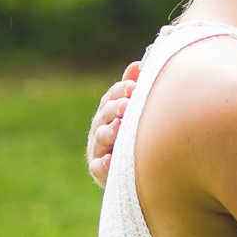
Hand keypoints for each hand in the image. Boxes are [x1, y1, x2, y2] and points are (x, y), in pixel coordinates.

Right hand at [86, 62, 141, 187]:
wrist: (133, 170)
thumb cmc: (133, 135)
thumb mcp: (132, 111)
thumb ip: (132, 89)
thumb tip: (137, 65)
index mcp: (109, 111)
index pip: (112, 96)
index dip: (121, 90)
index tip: (133, 86)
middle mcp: (101, 127)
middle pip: (105, 114)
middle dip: (115, 108)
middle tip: (127, 104)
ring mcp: (98, 148)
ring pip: (101, 138)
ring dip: (109, 132)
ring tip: (119, 128)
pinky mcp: (99, 170)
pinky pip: (98, 167)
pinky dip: (103, 164)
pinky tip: (110, 160)